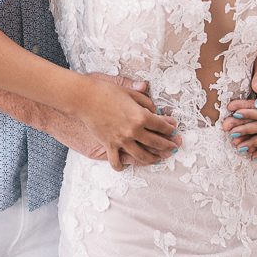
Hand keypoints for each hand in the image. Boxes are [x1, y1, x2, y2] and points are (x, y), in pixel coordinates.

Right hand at [44, 76, 175, 164]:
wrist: (82, 98)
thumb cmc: (104, 91)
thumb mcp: (127, 90)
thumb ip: (143, 98)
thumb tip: (155, 106)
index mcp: (140, 115)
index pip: (161, 125)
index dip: (170, 128)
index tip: (174, 130)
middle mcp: (133, 131)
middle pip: (156, 143)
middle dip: (168, 146)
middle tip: (174, 147)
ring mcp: (121, 140)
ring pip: (141, 156)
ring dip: (153, 159)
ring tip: (159, 159)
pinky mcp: (109, 145)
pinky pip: (117, 161)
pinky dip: (121, 166)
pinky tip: (125, 166)